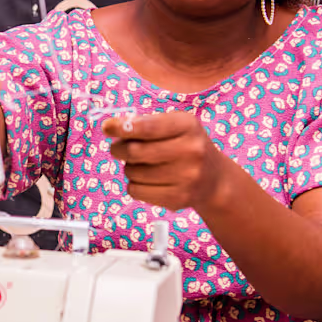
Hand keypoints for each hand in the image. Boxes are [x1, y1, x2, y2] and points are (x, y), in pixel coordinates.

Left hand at [102, 111, 224, 210]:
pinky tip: (149, 180)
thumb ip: (145, 123)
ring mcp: (187, 177)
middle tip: (118, 148)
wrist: (214, 179)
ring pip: (132, 172)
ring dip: (130, 168)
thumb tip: (111, 127)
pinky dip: (135, 185)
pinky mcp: (178, 199)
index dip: (123, 127)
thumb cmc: (185, 145)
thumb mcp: (174, 125)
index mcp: (188, 126)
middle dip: (119, 149)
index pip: (148, 126)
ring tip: (145, 165)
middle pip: (135, 151)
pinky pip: (136, 191)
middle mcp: (191, 151)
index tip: (107, 127)